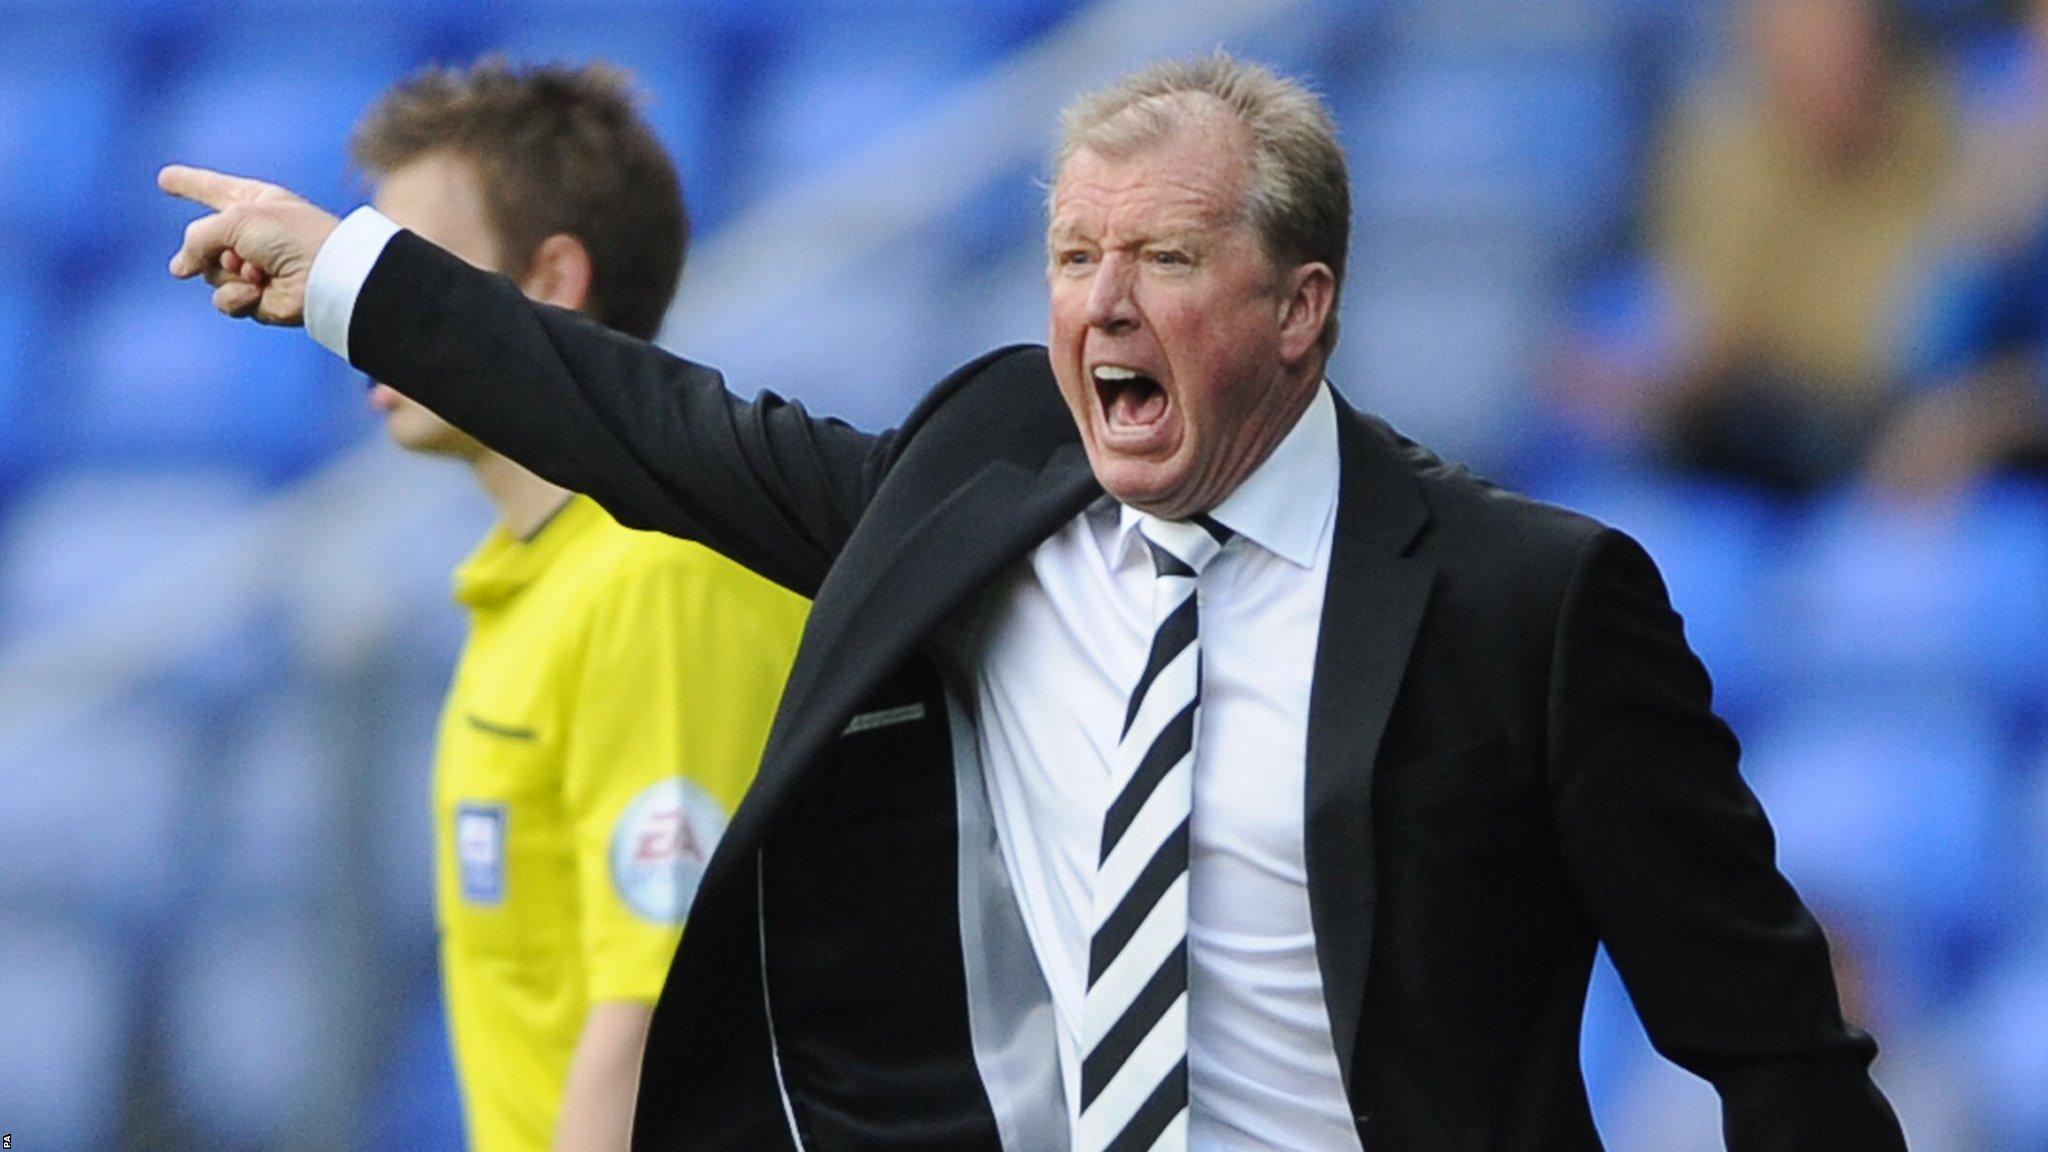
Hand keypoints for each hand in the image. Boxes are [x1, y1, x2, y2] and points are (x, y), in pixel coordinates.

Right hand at [159, 164, 340, 325]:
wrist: (325, 276)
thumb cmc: (290, 235)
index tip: (166, 179)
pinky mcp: (257, 298)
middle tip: (238, 251)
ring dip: (228, 272)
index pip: (213, 189)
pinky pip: (225, 300)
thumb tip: (180, 269)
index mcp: (254, 201)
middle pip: (202, 241)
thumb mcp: (236, 219)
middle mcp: (252, 233)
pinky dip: (237, 296)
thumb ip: (198, 238)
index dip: (189, 184)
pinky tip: (258, 290)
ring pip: (210, 273)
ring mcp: (253, 267)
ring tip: (257, 270)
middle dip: (210, 248)